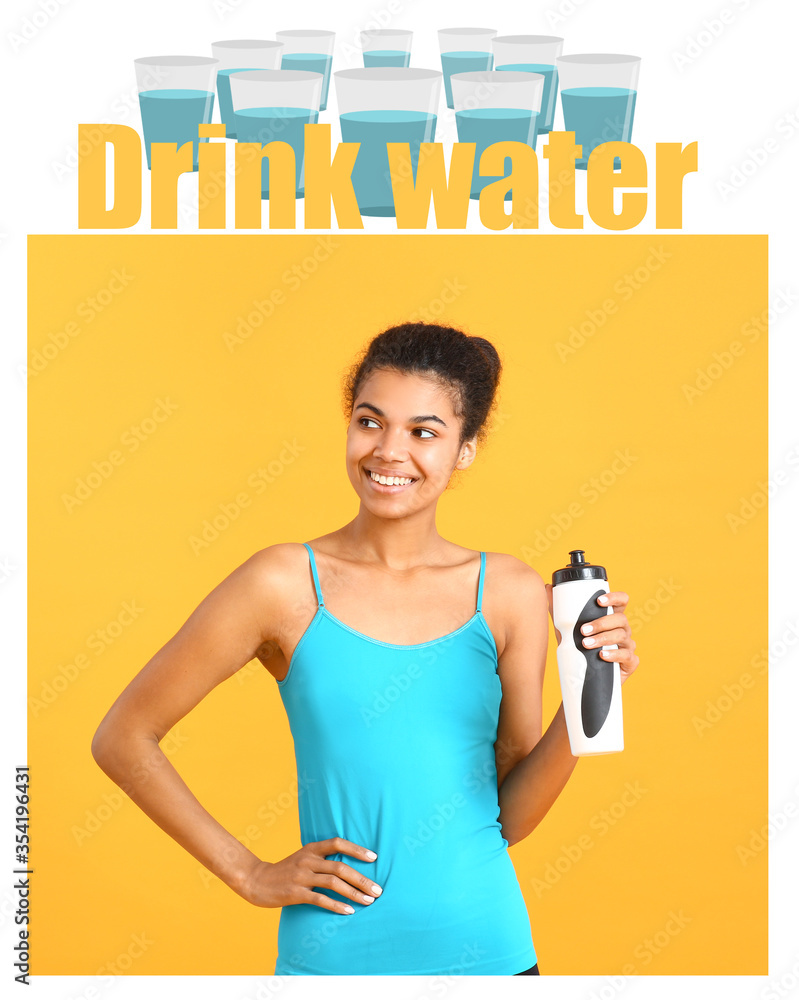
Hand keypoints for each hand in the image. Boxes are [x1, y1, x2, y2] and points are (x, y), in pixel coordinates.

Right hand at [236, 837, 381, 913]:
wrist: (256, 880)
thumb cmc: (284, 870)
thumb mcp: (303, 857)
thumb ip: (321, 859)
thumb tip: (348, 864)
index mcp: (311, 849)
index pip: (338, 843)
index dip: (357, 849)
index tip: (374, 857)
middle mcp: (308, 860)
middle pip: (340, 867)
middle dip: (362, 879)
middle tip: (378, 890)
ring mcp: (301, 876)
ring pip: (334, 883)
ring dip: (354, 893)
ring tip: (369, 901)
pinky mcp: (295, 893)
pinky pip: (320, 899)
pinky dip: (337, 905)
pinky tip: (349, 911)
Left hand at [544, 586, 639, 684]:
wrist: (584, 677)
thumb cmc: (578, 648)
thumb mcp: (567, 628)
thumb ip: (559, 609)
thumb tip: (547, 586)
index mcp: (611, 617)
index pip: (621, 601)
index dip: (614, 598)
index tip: (599, 601)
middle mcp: (623, 629)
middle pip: (620, 619)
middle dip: (601, 623)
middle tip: (583, 630)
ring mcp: (628, 646)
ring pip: (622, 636)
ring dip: (603, 638)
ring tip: (586, 643)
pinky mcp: (631, 662)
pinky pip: (627, 656)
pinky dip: (614, 655)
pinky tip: (602, 655)